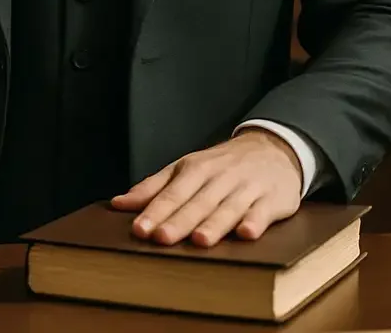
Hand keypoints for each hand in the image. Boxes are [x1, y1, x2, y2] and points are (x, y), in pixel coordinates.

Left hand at [110, 129, 302, 246]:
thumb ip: (153, 188)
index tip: (139, 229)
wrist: (270, 148)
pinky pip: (263, 211)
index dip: (154, 212)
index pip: (171, 194)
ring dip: (214, 224)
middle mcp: (218, 178)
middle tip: (161, 238)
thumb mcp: (184, 169)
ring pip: (227, 207)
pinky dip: (255, 221)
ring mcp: (246, 188)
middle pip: (196, 202)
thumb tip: (118, 204)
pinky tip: (247, 234)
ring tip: (199, 241)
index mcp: (194, 169)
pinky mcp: (272, 199)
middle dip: (178, 221)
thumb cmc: (219, 165)